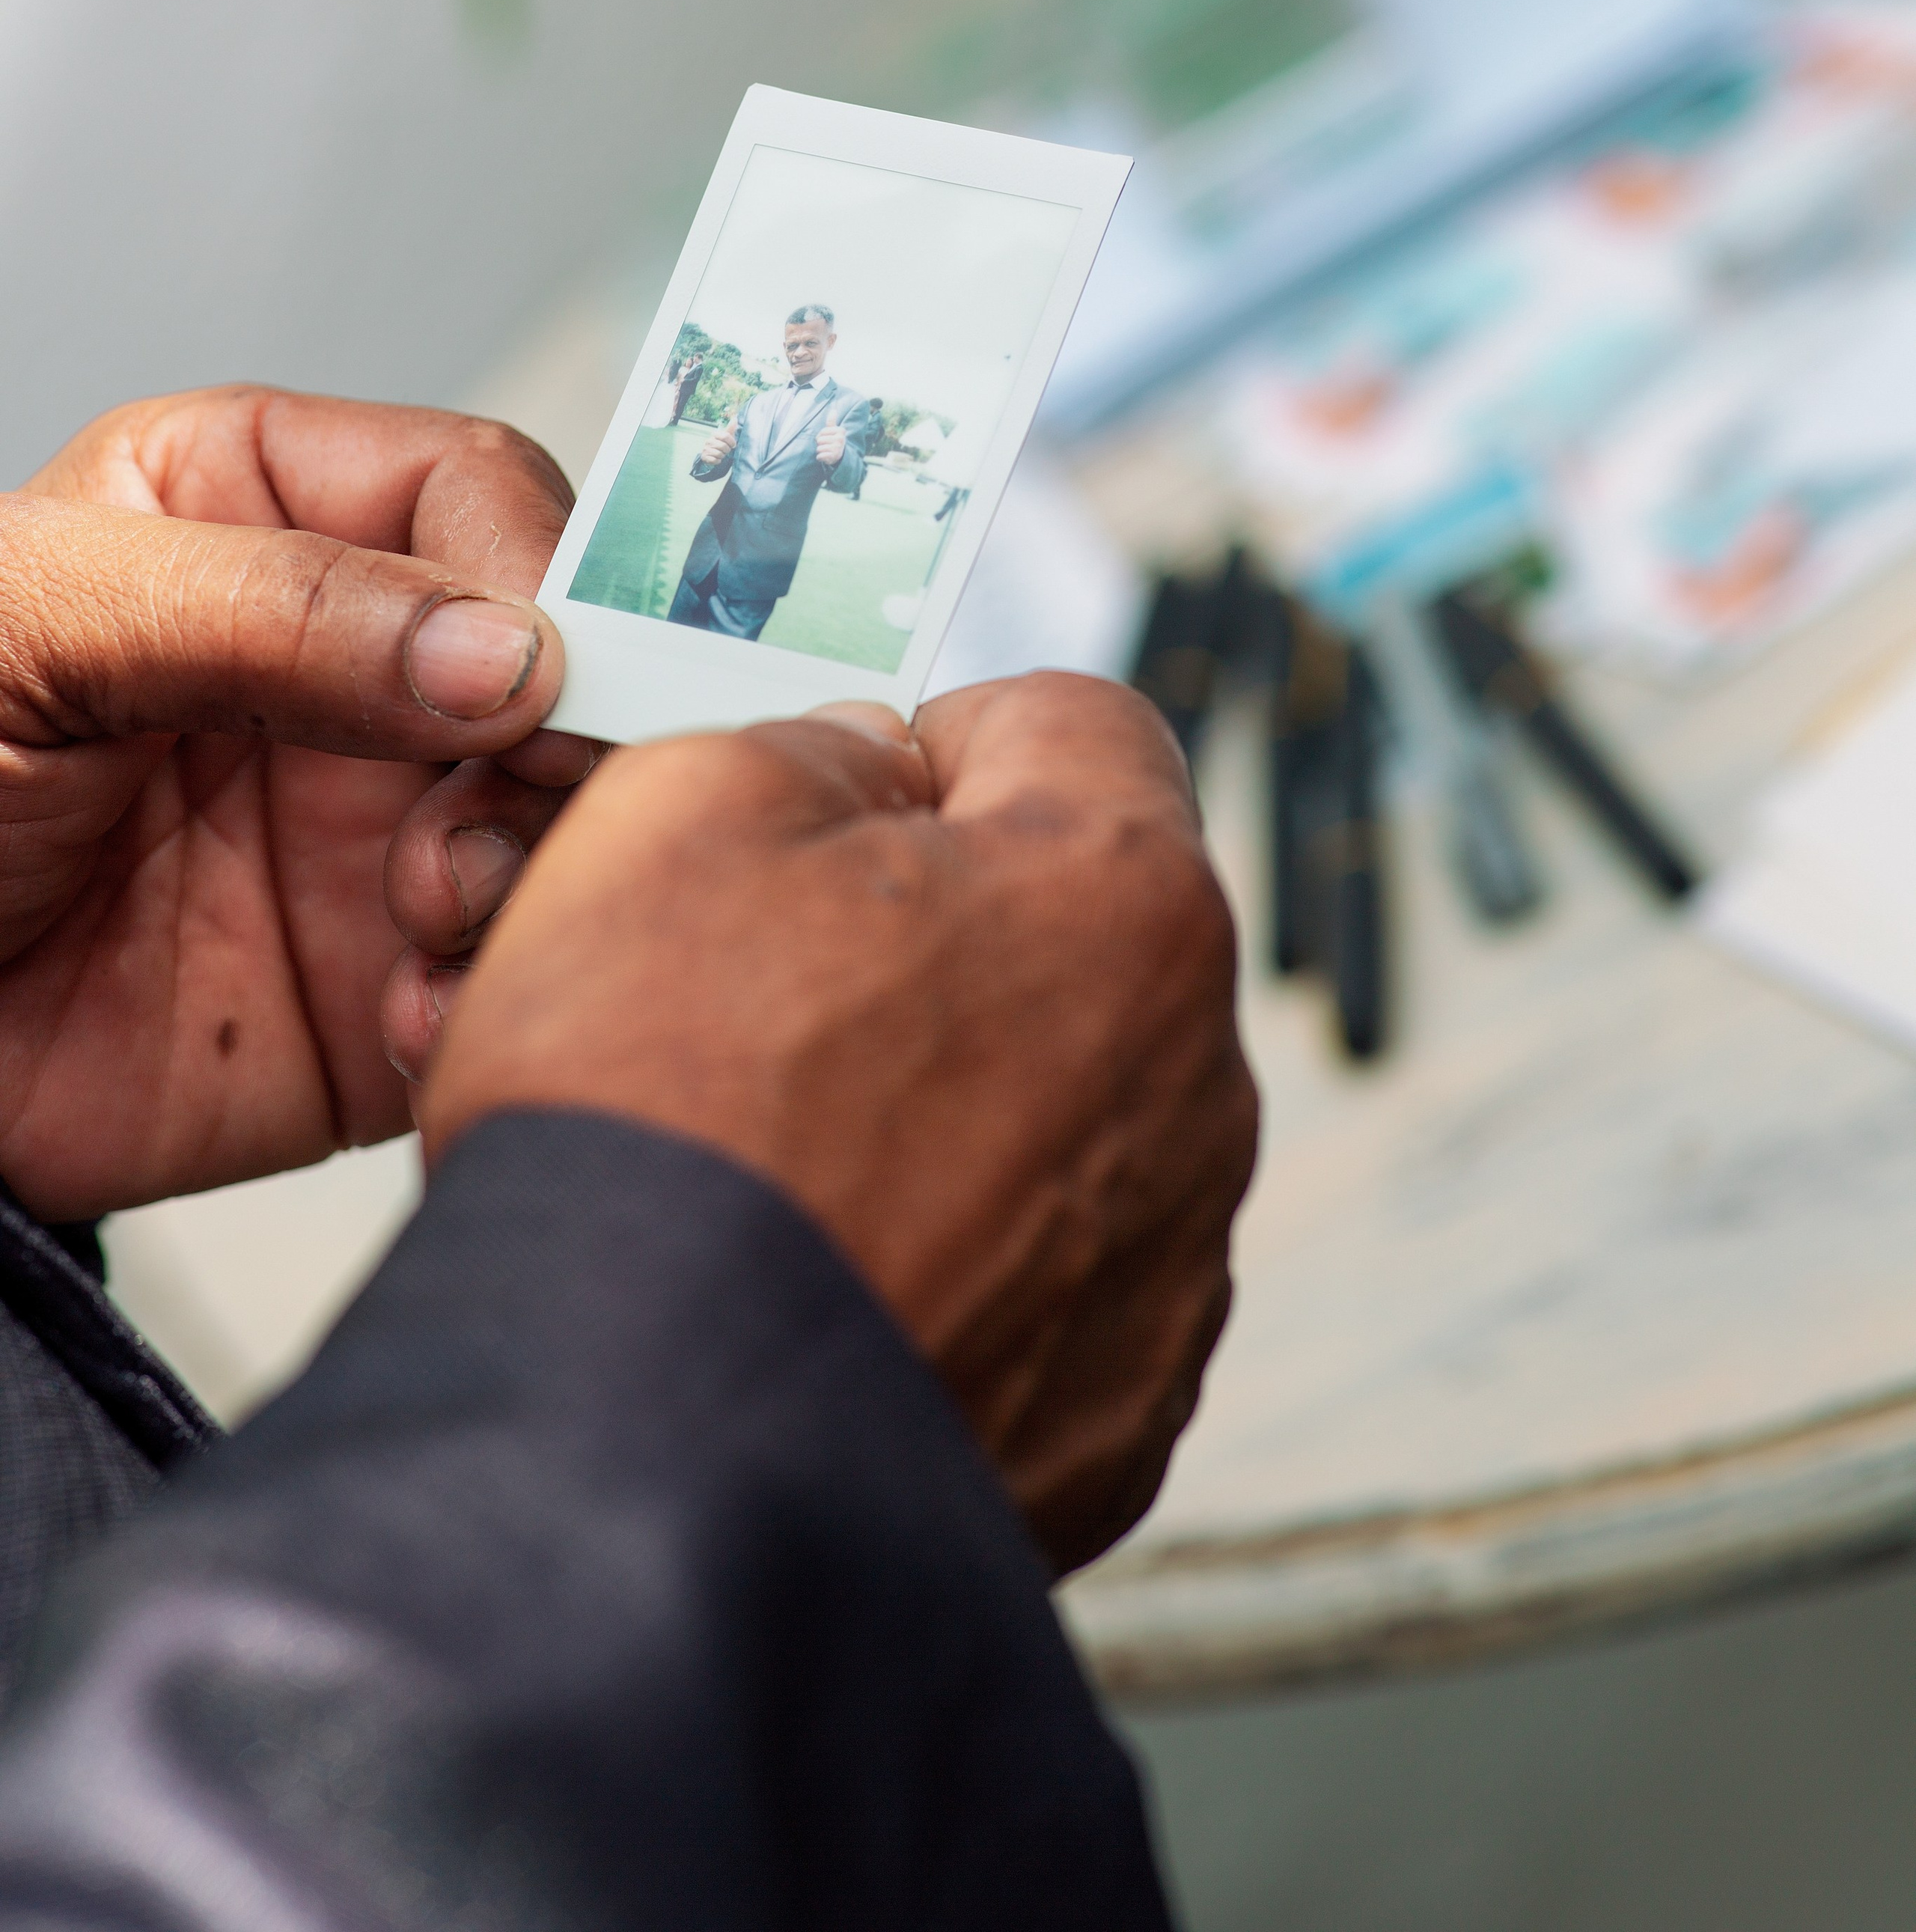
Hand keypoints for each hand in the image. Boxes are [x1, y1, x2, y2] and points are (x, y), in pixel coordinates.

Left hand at [0, 387, 592, 1221]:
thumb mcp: (35, 634)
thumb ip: (264, 607)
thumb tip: (503, 650)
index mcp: (262, 508)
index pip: (473, 488)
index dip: (536, 568)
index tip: (541, 672)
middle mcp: (355, 658)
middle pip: (569, 649)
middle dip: (565, 733)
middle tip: (490, 810)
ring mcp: (385, 817)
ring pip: (573, 813)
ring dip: (537, 869)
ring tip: (426, 917)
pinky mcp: (394, 974)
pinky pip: (517, 972)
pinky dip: (499, 995)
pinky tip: (408, 1018)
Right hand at [411, 674, 1257, 1573]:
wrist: (631, 1467)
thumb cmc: (659, 1118)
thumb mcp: (680, 810)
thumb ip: (809, 745)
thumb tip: (865, 774)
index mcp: (1124, 895)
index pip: (1071, 724)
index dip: (933, 741)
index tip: (831, 807)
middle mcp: (1195, 1083)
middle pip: (1063, 935)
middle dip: (928, 940)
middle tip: (757, 1002)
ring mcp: (1165, 1272)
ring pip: (1051, 1117)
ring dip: (937, 1112)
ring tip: (766, 1170)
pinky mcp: (1109, 1429)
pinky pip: (1035, 1294)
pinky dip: (942, 1275)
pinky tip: (812, 1294)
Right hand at [703, 419, 738, 464]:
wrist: (711, 454)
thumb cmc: (721, 444)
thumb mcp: (726, 436)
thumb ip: (730, 428)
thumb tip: (735, 418)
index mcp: (715, 434)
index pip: (726, 436)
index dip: (732, 442)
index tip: (733, 445)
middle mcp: (709, 440)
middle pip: (723, 446)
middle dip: (727, 450)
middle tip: (726, 450)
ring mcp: (706, 449)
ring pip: (719, 454)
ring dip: (722, 456)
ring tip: (721, 454)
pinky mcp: (704, 457)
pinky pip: (715, 460)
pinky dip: (718, 461)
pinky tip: (717, 458)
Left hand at [815, 419, 847, 467]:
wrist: (840, 455)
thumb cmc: (834, 440)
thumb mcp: (834, 430)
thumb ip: (832, 421)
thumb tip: (833, 410)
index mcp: (840, 431)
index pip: (822, 432)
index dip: (821, 435)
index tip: (826, 437)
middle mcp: (840, 439)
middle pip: (820, 440)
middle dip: (820, 444)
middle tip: (826, 445)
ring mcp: (838, 448)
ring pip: (819, 448)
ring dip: (820, 451)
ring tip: (826, 451)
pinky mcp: (834, 457)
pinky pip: (820, 456)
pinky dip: (820, 457)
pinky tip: (825, 456)